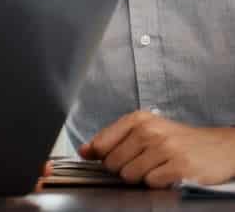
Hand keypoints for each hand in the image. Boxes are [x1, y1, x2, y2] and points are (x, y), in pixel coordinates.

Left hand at [81, 111, 234, 187]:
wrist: (219, 147)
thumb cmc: (179, 139)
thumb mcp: (146, 130)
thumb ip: (113, 139)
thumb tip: (84, 151)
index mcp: (137, 119)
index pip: (101, 143)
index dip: (101, 156)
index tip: (105, 160)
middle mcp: (149, 131)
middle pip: (113, 163)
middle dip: (123, 169)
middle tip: (141, 164)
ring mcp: (164, 148)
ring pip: (130, 175)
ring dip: (141, 177)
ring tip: (156, 168)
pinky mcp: (179, 166)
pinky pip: (152, 183)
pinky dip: (158, 183)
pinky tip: (168, 173)